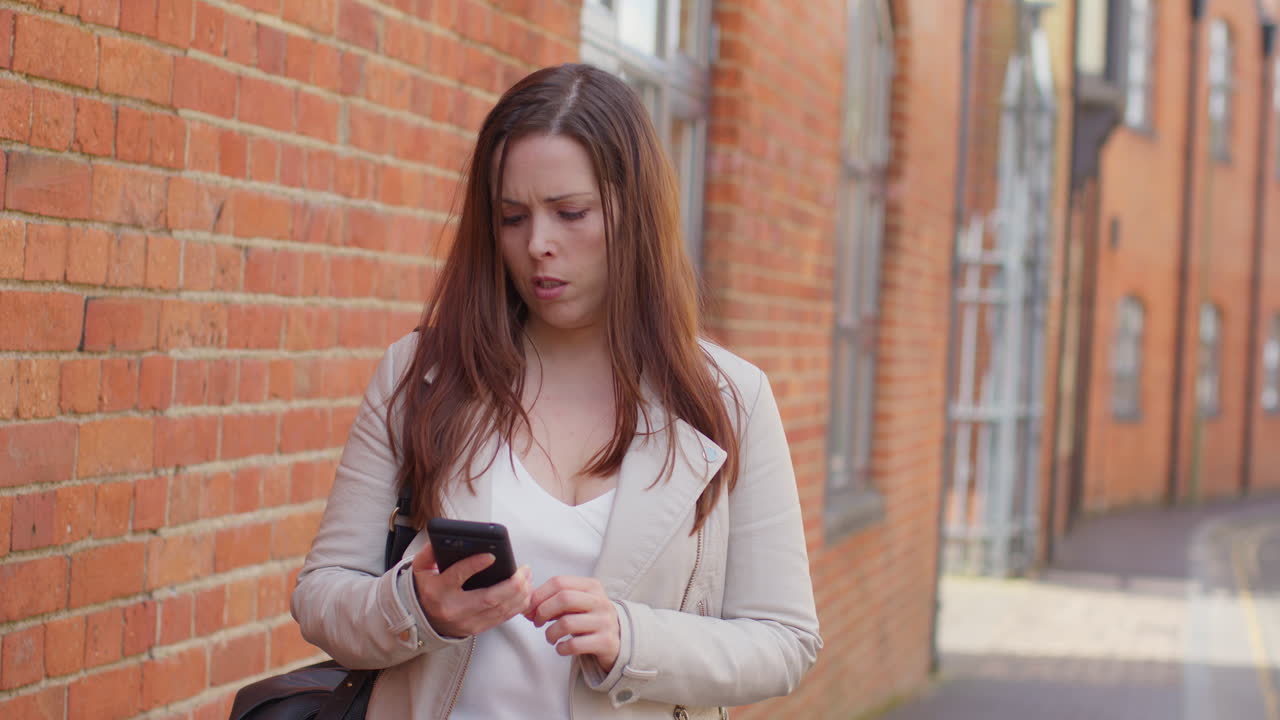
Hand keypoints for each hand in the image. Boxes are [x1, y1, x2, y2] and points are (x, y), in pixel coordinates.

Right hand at [410, 543, 532, 637]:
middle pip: (489, 599)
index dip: (475, 565)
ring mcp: (467, 622)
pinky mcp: (477, 629)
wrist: (423, 619)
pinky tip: (525, 593)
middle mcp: (454, 609)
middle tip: (524, 570)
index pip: (458, 576)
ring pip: (500, 610)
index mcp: (438, 591)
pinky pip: (502, 618)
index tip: (492, 555)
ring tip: (528, 578)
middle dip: (512, 584)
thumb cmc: (428, 589)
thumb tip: (441, 540)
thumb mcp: (422, 568)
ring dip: (520, 594)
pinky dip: (518, 606)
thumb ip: (429, 553)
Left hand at [525, 576, 620, 672]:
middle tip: (537, 622)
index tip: (530, 608)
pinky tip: (561, 647)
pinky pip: (575, 645)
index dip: (539, 595)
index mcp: (591, 586)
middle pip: (563, 599)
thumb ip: (554, 599)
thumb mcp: (576, 603)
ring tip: (550, 637)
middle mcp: (600, 601)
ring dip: (550, 633)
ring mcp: (604, 622)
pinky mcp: (605, 642)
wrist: (618, 639)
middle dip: (543, 612)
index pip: (559, 582)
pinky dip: (561, 648)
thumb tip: (526, 603)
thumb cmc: (589, 618)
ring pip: (567, 623)